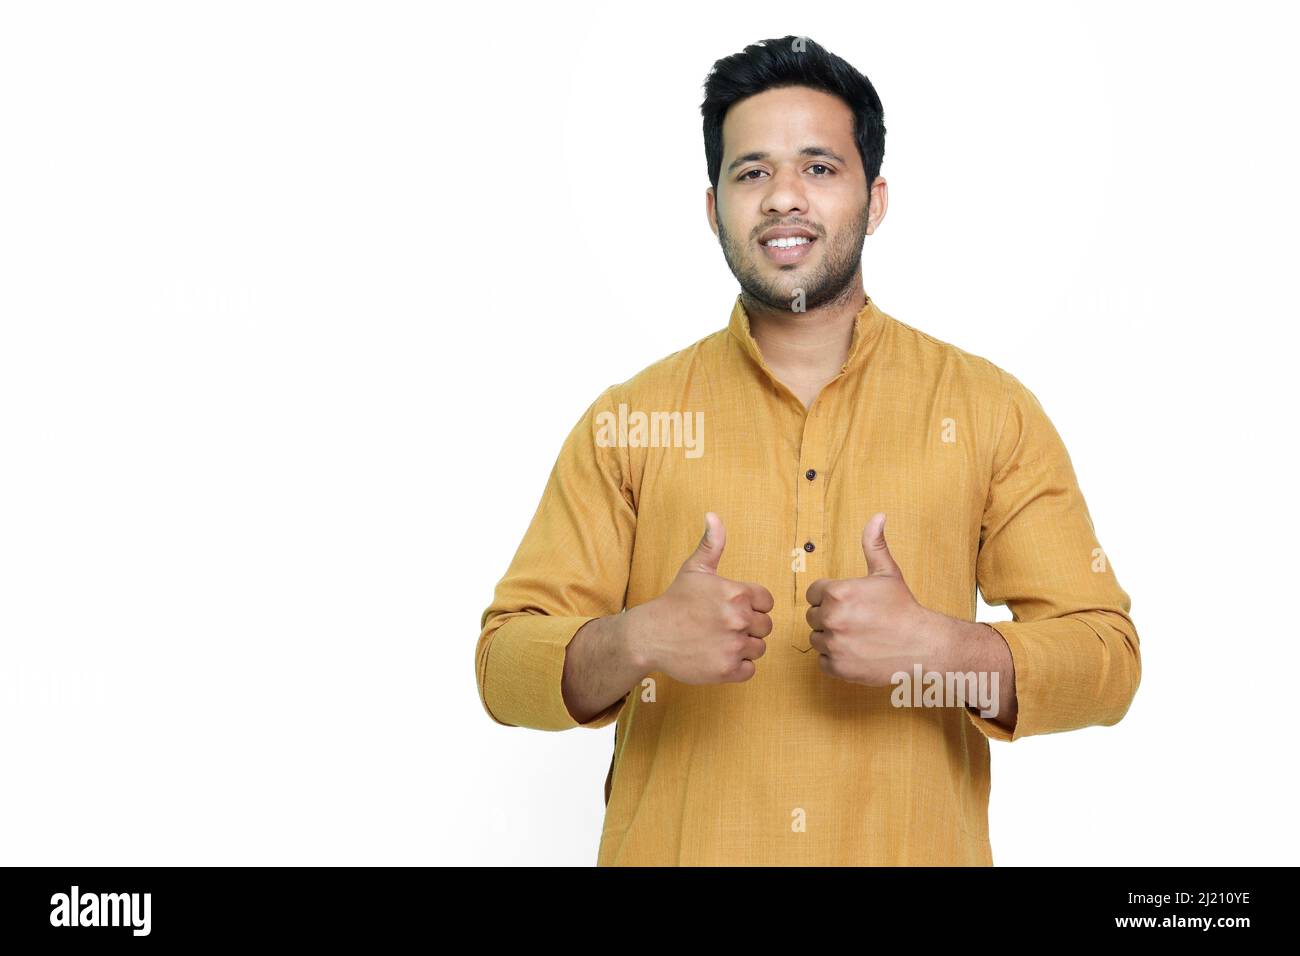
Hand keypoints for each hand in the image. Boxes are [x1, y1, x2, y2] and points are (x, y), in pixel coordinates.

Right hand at [629, 512, 773, 683]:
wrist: (649, 635)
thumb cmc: (675, 601)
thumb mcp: (694, 569)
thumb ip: (711, 543)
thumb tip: (713, 515)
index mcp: (736, 593)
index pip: (766, 602)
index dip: (752, 606)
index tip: (731, 608)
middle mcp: (738, 619)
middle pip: (765, 627)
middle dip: (748, 627)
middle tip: (722, 626)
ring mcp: (733, 646)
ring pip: (758, 648)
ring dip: (743, 647)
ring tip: (719, 641)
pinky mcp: (727, 670)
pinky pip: (750, 670)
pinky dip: (737, 666)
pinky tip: (718, 656)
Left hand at [805, 513, 948, 684]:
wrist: (923, 645)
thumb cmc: (903, 608)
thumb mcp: (887, 573)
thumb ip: (874, 544)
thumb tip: (877, 516)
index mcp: (837, 593)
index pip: (814, 593)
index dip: (830, 596)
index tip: (850, 602)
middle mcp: (832, 618)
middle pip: (813, 616)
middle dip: (830, 616)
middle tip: (856, 619)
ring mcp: (833, 645)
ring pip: (816, 638)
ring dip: (832, 638)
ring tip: (858, 635)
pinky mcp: (837, 668)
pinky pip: (823, 661)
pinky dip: (836, 659)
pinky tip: (857, 651)